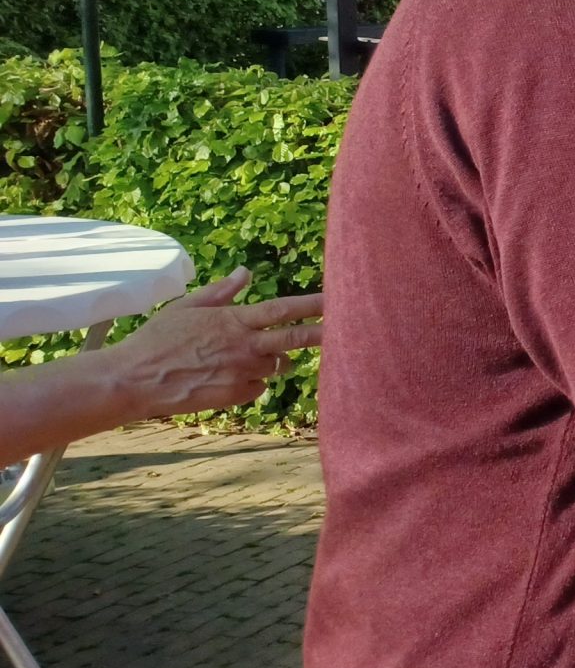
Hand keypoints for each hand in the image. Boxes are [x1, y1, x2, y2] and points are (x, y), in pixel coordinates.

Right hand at [112, 269, 322, 418]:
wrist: (136, 380)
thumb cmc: (156, 339)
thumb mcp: (186, 308)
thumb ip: (221, 292)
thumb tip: (245, 272)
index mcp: (233, 321)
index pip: (283, 310)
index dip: (313, 305)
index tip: (338, 300)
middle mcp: (244, 346)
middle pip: (295, 340)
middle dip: (322, 334)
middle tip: (345, 330)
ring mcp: (242, 372)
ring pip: (277, 365)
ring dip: (273, 359)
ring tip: (243, 355)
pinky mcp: (237, 395)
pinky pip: (259, 387)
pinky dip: (252, 381)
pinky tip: (227, 377)